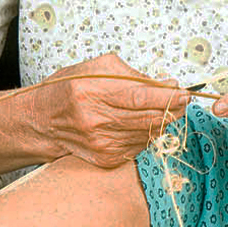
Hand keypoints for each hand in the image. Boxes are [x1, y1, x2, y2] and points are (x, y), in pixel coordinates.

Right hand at [41, 54, 190, 167]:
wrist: (43, 122)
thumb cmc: (70, 89)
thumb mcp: (98, 68)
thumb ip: (134, 75)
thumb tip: (167, 84)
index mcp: (92, 93)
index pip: (140, 97)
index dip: (167, 96)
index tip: (184, 92)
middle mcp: (96, 121)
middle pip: (148, 118)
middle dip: (173, 109)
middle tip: (183, 100)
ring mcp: (102, 143)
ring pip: (148, 133)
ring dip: (163, 121)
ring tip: (165, 108)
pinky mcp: (106, 158)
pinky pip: (140, 145)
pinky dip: (148, 133)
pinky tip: (143, 122)